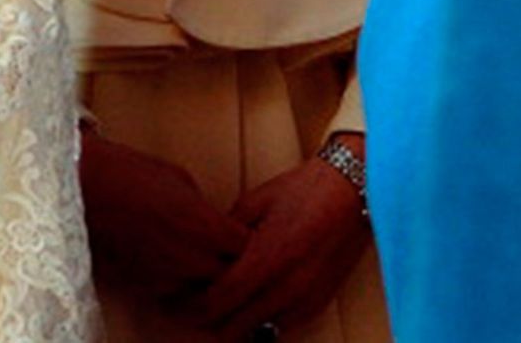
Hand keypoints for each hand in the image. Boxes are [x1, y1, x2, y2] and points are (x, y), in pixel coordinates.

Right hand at [80, 134, 250, 302]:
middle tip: (223, 247)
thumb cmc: (128, 173)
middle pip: (230, 276)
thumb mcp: (178, 177)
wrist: (83, 188)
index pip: (246, 247)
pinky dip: (177, 283)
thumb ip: (203, 207)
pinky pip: (174, 294)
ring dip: (204, 278)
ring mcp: (169, 279)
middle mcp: (192, 260)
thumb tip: (211, 220)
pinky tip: (167, 261)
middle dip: (230, 262)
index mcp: (205, 227)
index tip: (240, 231)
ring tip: (194, 256)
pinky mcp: (146, 289)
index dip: (245, 238)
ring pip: (203, 291)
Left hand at [171, 143, 370, 339]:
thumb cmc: (299, 191)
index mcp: (267, 257)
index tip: (173, 303)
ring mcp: (304, 300)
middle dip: (206, 322)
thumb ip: (228, 233)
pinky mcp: (317, 305)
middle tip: (183, 311)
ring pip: (257, 333)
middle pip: (234, 325)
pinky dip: (256, 325)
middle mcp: (287, 287)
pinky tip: (242, 311)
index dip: (192, 307)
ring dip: (231, 327)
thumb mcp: (254, 202)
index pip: (221, 299)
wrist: (347, 194)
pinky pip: (279, 328)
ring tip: (210, 312)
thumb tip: (203, 253)